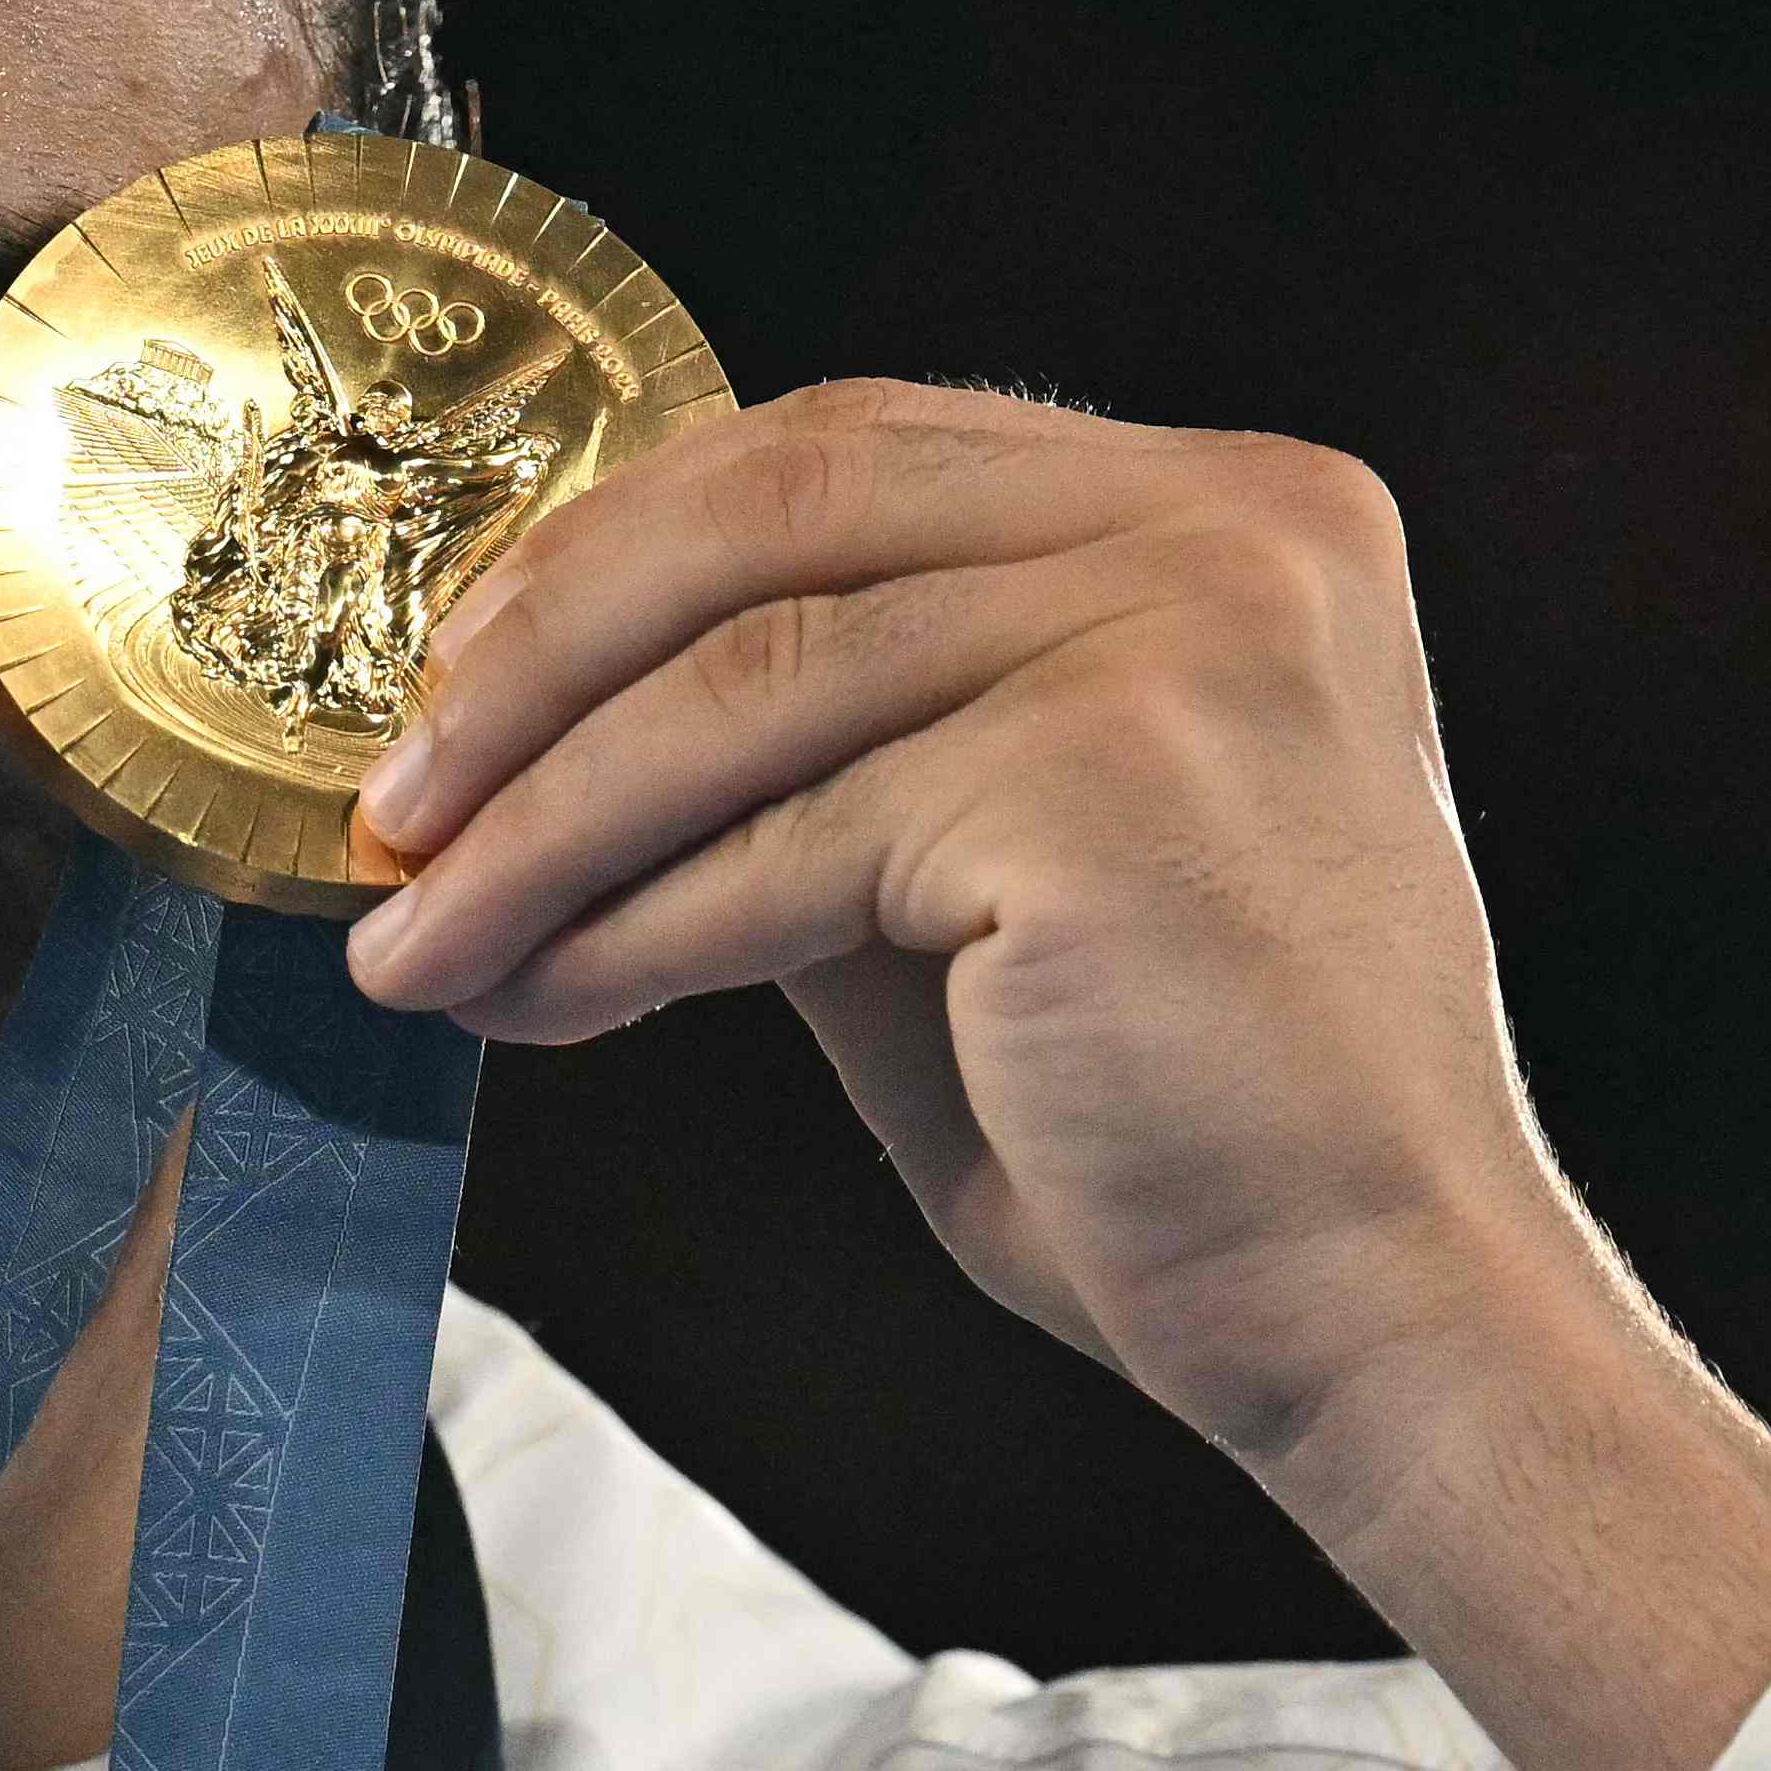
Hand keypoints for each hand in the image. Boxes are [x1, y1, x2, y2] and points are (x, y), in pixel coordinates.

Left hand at [334, 385, 1770, 1770]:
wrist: (1376, 1321)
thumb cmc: (1184, 1137)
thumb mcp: (988, 876)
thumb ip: (834, 751)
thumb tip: (552, 716)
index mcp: (1239, 507)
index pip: (853, 449)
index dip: (619, 547)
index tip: (460, 678)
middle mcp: (1234, 525)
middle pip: (779, 507)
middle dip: (541, 652)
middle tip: (395, 795)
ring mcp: (1185, 630)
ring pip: (747, 680)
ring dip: (540, 820)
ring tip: (412, 935)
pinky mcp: (1105, 776)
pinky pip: (784, 837)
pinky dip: (621, 925)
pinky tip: (527, 997)